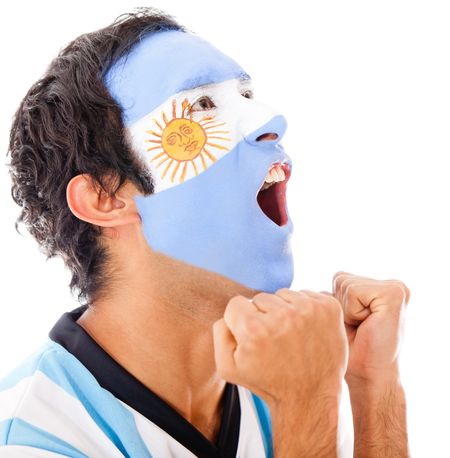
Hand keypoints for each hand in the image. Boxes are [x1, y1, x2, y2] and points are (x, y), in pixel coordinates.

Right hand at [212, 289, 347, 405]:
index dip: (240, 321)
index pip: (236, 303)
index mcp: (254, 329)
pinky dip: (304, 309)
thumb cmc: (269, 383)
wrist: (310, 397)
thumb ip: (220, 333)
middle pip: (260, 297)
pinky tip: (306, 331)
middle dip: (263, 315)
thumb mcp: (229, 367)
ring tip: (290, 336)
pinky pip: (306, 294)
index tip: (253, 338)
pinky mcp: (329, 307)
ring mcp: (309, 309)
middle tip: (274, 340)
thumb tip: (229, 313)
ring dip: (284, 310)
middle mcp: (282, 316)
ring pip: (283, 294)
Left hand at [332, 271, 409, 384]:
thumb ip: (331, 295)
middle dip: (340, 305)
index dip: (336, 304)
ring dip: (346, 310)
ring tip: (362, 327)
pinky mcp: (395, 294)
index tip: (352, 325)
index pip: (340, 278)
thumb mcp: (338, 316)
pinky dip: (351, 311)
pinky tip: (367, 324)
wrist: (368, 375)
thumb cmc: (350, 350)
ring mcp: (396, 287)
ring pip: (345, 284)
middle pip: (341, 278)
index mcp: (380, 288)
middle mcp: (392, 284)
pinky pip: (353, 291)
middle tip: (357, 328)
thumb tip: (307, 287)